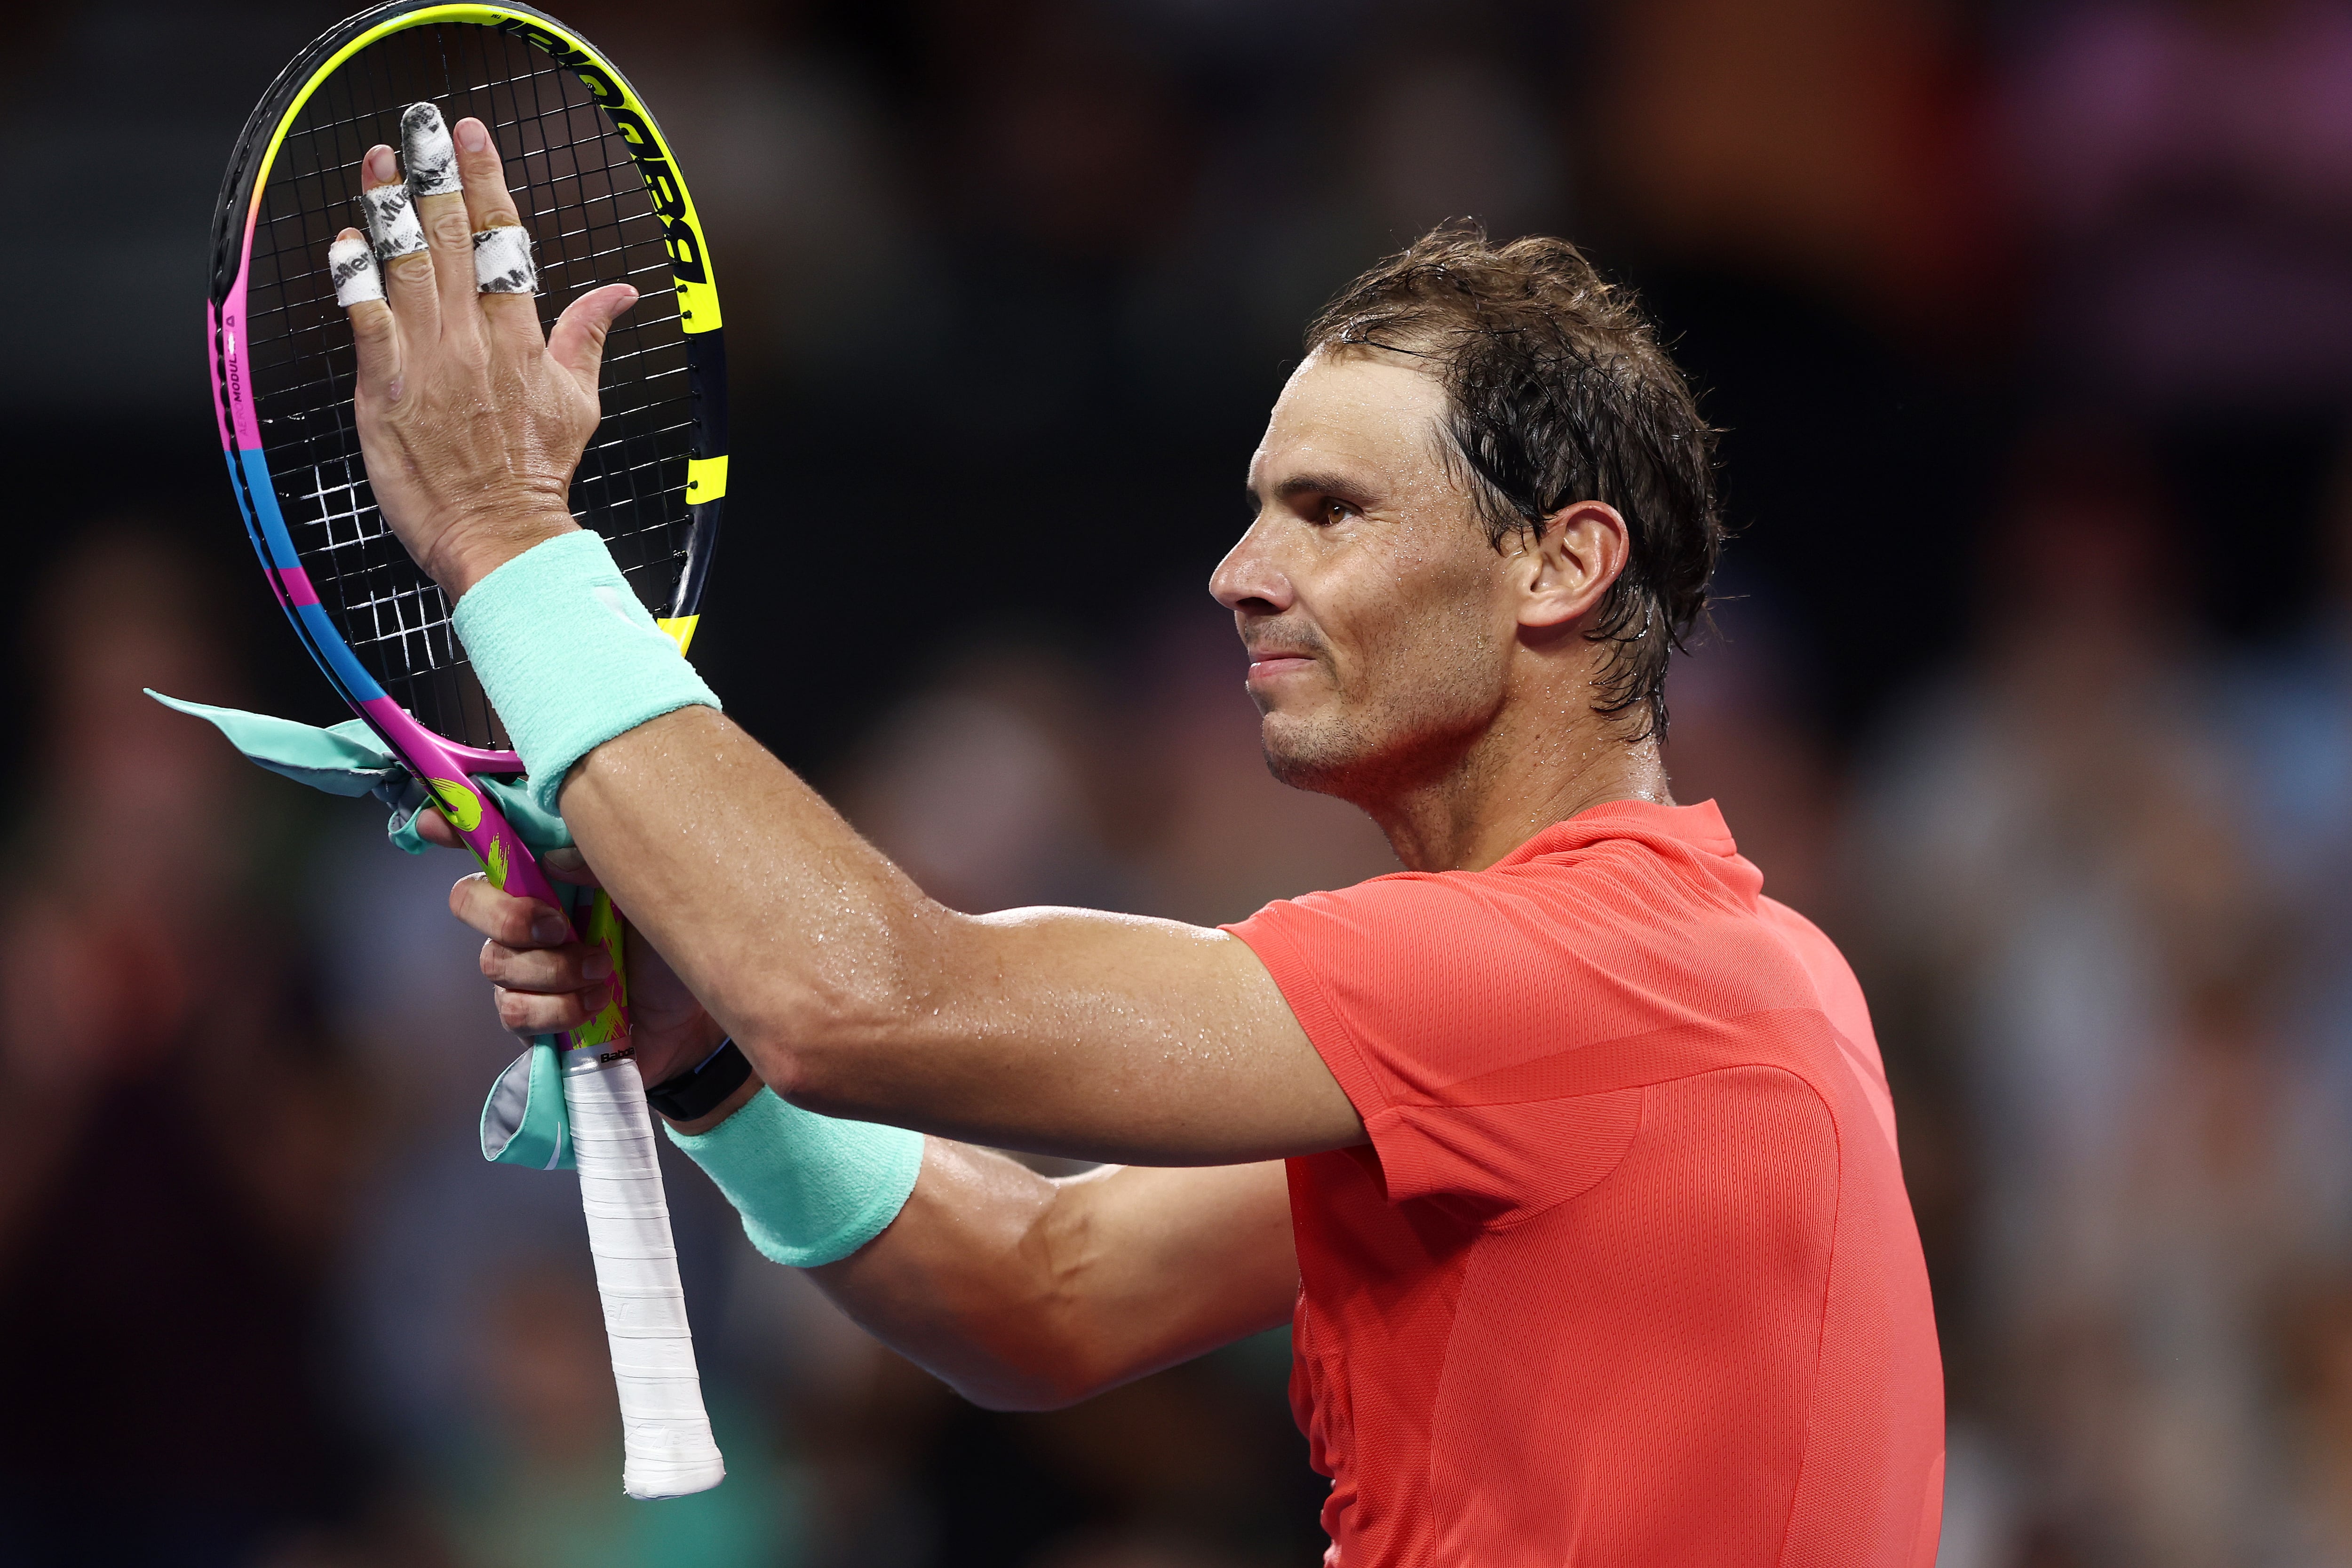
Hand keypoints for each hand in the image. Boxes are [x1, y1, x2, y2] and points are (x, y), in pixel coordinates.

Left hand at [339, 116, 638, 595]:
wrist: (501, 537)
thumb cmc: (535, 475)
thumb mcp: (579, 403)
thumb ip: (589, 338)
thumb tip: (623, 292)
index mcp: (523, 342)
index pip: (505, 245)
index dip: (487, 185)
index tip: (474, 140)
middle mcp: (476, 343)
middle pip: (456, 243)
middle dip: (438, 177)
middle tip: (424, 126)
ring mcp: (430, 365)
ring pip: (409, 269)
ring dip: (392, 209)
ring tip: (381, 160)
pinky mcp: (386, 392)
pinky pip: (368, 322)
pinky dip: (357, 279)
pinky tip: (348, 239)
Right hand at [421, 812, 727, 1088]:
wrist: (703, 1017)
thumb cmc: (678, 942)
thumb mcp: (651, 889)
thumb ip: (600, 861)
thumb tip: (552, 857)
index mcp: (556, 874)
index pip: (494, 841)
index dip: (454, 826)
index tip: (433, 822)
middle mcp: (533, 914)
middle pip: (469, 900)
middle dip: (507, 914)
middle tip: (558, 926)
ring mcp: (531, 968)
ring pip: (494, 961)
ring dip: (551, 968)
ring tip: (602, 969)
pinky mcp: (539, 1017)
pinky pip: (513, 1010)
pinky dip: (555, 1009)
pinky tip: (594, 1006)